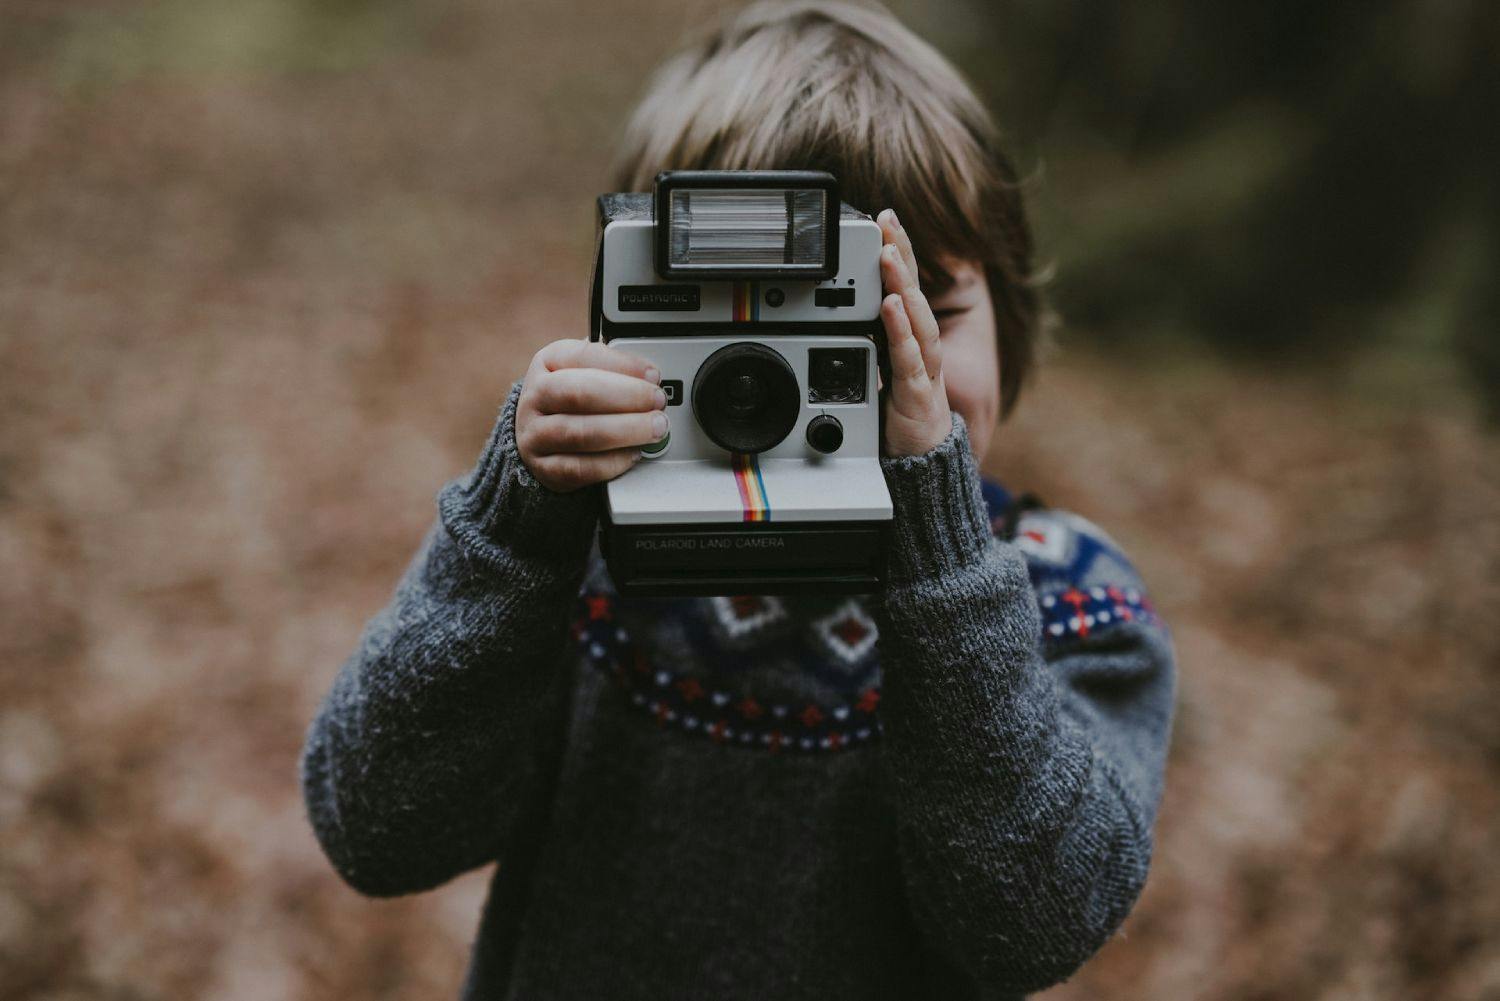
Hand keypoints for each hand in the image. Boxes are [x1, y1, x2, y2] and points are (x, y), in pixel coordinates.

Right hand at [515, 339, 667, 491]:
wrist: (545, 437)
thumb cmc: (574, 400)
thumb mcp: (589, 371)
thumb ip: (617, 370)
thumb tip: (651, 377)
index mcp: (547, 363)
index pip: (582, 356)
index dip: (622, 365)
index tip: (653, 375)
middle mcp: (535, 398)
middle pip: (579, 394)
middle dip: (627, 397)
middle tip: (658, 402)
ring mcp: (535, 435)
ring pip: (580, 434)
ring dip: (626, 431)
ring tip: (654, 428)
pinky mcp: (544, 469)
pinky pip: (580, 469)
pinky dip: (612, 462)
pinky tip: (634, 454)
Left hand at [876, 209, 952, 456]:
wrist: (924, 465)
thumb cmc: (903, 416)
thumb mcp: (880, 370)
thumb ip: (872, 340)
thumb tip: (847, 310)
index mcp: (912, 340)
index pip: (907, 286)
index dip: (899, 252)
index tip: (885, 219)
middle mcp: (923, 348)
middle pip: (916, 291)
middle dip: (903, 253)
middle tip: (887, 219)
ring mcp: (925, 370)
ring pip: (917, 318)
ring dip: (903, 283)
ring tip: (888, 253)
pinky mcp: (918, 396)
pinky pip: (910, 358)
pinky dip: (901, 330)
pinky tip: (893, 307)